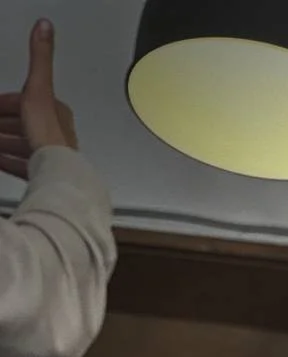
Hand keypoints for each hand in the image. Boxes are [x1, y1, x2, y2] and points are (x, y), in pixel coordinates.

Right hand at [0, 21, 77, 181]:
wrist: (56, 171)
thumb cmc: (48, 133)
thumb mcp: (39, 87)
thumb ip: (40, 58)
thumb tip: (45, 28)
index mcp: (56, 111)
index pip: (24, 101)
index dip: (5, 103)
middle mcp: (57, 132)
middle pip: (22, 124)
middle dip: (2, 123)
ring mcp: (51, 154)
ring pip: (21, 144)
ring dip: (3, 141)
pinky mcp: (44, 172)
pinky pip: (22, 164)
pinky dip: (7, 159)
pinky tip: (0, 158)